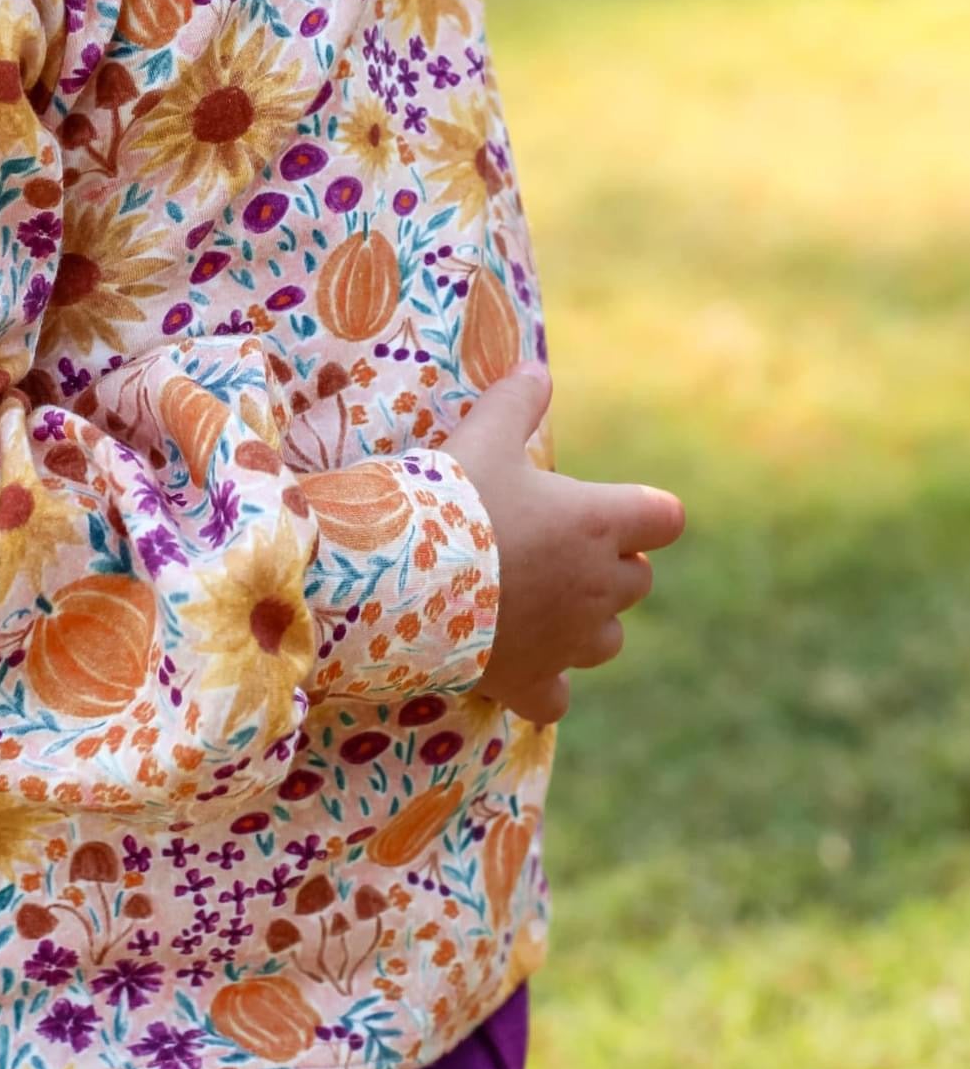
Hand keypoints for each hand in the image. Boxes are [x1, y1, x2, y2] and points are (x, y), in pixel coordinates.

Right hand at [444, 363, 684, 724]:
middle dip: (610, 565)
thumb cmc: (452, 500)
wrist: (404, 579)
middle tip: (556, 547)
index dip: (642, 512)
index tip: (606, 507)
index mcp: (600, 522)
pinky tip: (521, 666)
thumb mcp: (482, 434)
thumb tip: (536, 369)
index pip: (664, 518)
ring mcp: (569, 642)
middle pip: (638, 579)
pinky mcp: (533, 682)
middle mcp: (599, 585)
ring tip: (541, 604)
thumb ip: (515, 401)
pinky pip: (559, 698)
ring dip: (587, 622)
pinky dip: (547, 685)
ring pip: (608, 639)